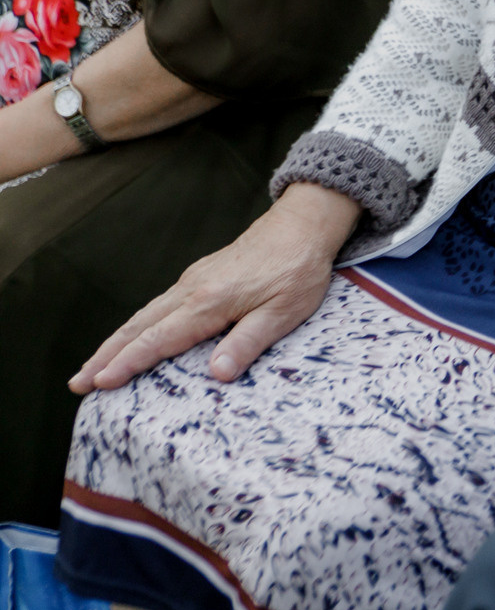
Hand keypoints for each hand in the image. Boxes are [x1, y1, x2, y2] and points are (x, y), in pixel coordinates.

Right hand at [72, 183, 358, 391]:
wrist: (302, 226)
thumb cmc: (298, 271)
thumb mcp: (284, 311)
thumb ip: (248, 342)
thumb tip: (217, 374)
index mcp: (209, 302)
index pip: (158, 339)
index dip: (127, 363)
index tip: (99, 384)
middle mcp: (191, 290)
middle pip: (138, 327)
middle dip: (106, 356)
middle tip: (77, 383)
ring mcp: (193, 281)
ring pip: (144, 315)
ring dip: (116, 342)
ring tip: (93, 367)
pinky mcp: (200, 276)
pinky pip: (158, 306)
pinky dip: (136, 325)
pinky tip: (132, 336)